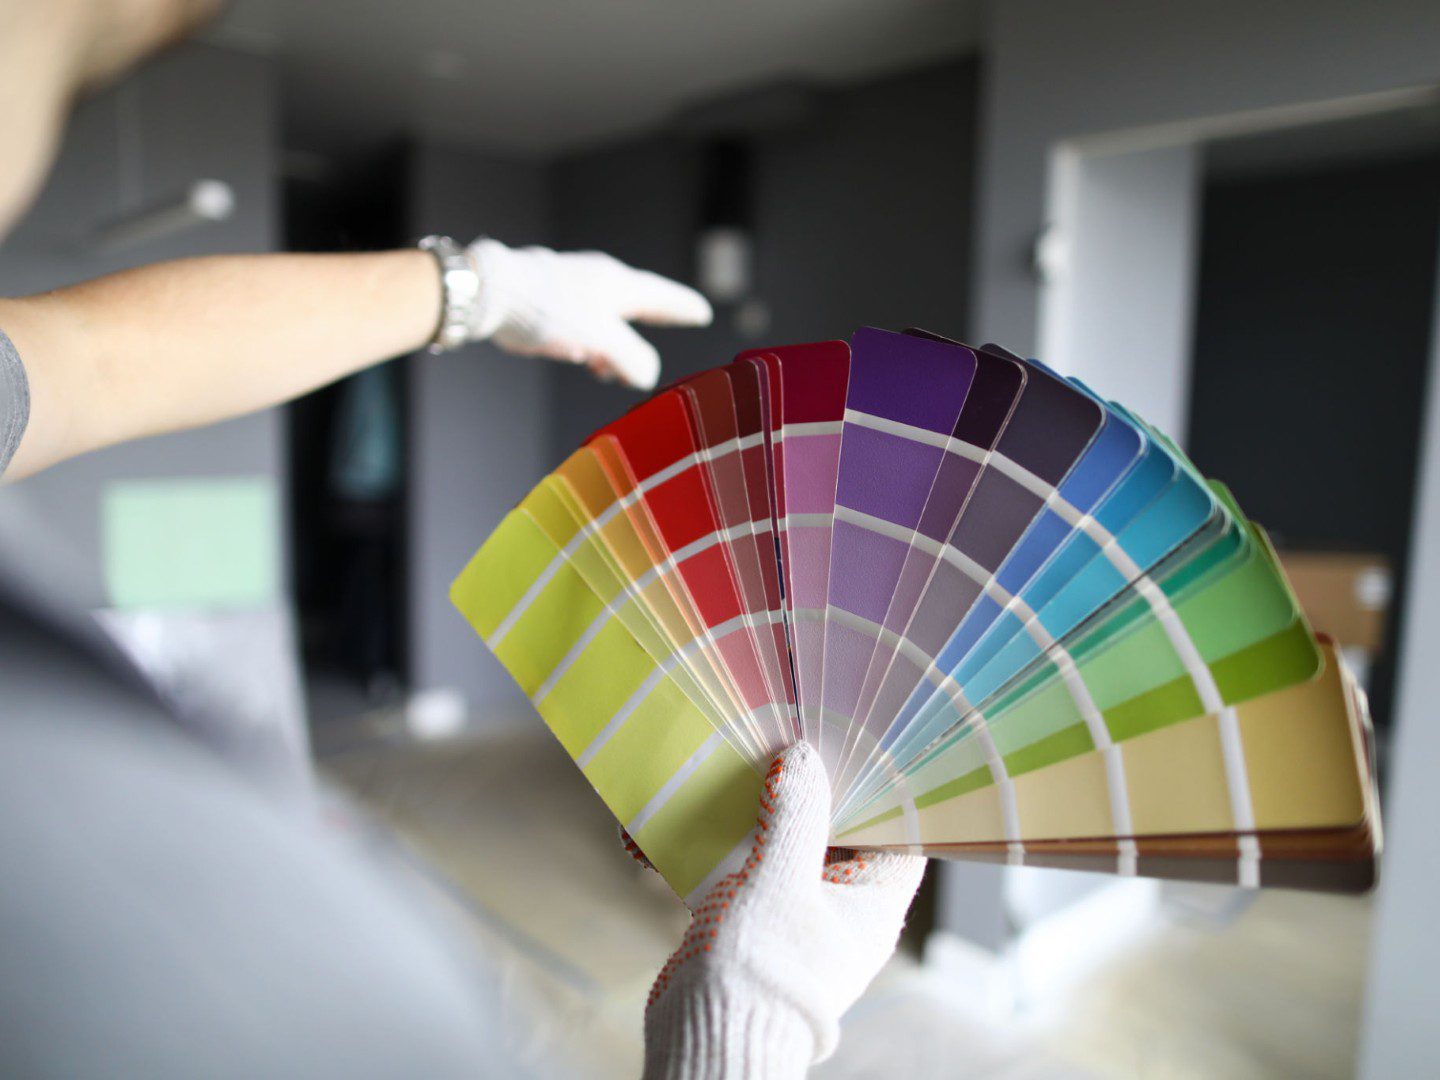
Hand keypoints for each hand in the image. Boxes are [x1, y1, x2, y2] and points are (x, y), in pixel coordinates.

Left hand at [465, 238, 712, 390]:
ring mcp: (571, 287)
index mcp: (618, 285)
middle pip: (636, 303)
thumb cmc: (550, 311)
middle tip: (675, 321)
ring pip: (606, 316)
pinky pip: (582, 322)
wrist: (491, 293)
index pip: (661, 297)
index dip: (682, 308)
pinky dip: (592, 341)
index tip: (701, 312)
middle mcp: (598, 280)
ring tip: (613, 371)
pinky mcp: (548, 299)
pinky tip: (583, 358)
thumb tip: (644, 375)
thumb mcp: (601, 339)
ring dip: (616, 342)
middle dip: (652, 320)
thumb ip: (630, 359)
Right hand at [642, 743, 925, 1078]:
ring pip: (774, 845)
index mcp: (872, 903)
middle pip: (831, 829)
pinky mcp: (745, 922)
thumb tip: (802, 757)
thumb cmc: (762, 972)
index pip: (898, 831)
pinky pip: (728, 871)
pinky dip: (695, 850)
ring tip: (708, 772)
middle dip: (800, 786)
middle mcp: (839, 907)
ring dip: (738, 813)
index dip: (885, 787)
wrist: (704, 1044)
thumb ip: (793, 816)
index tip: (858, 742)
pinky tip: (648, 832)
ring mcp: (791, 915)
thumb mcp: (779, 882)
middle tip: (778, 738)